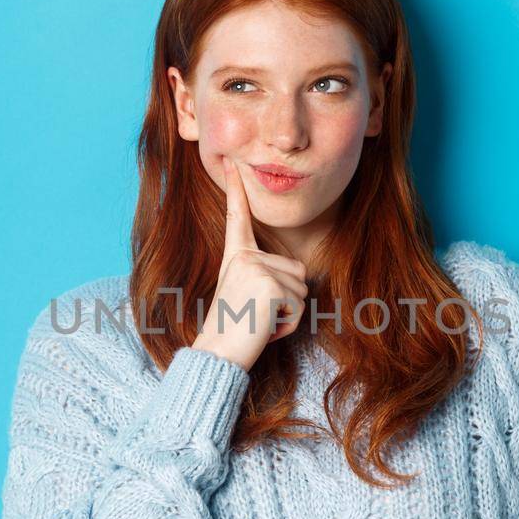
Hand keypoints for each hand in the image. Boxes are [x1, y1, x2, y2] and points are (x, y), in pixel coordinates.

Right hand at [190, 157, 309, 371]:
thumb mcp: (244, 293)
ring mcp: (259, 269)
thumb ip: (262, 276)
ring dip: (289, 313)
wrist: (217, 354)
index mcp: (236, 256)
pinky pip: (300, 307)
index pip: (238, 218)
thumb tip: (294, 275)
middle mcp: (246, 257)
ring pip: (301, 290)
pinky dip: (289, 325)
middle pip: (297, 271)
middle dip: (288, 299)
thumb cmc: (232, 331)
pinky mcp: (272, 287)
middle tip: (256, 314)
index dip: (235, 190)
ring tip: (259, 321)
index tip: (232, 164)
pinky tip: (265, 328)